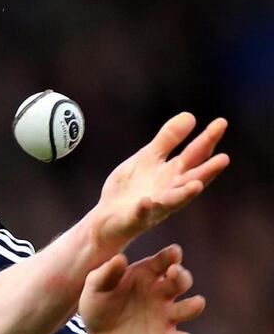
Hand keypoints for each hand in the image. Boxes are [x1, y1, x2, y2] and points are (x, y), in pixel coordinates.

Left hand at [79, 245, 204, 333]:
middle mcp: (161, 293)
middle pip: (179, 281)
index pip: (162, 261)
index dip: (170, 256)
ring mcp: (165, 316)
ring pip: (187, 308)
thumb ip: (105, 274)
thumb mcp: (95, 288)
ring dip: (193, 306)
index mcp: (145, 275)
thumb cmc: (97, 306)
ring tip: (197, 303)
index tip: (174, 252)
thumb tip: (120, 258)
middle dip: (182, 276)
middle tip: (175, 272)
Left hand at [91, 113, 227, 250]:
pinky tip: (146, 201)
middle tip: (225, 158)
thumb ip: (168, 140)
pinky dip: (144, 208)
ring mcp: (155, 206)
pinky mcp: (135, 218)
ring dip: (185, 194)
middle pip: (191, 178)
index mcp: (174, 173)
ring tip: (196, 186)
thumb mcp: (149, 157)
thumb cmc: (134, 187)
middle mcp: (170, 190)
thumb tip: (190, 115)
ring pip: (173, 201)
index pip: (195, 156)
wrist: (108, 217)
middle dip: (208, 170)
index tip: (221, 122)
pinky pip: (141, 213)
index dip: (208, 140)